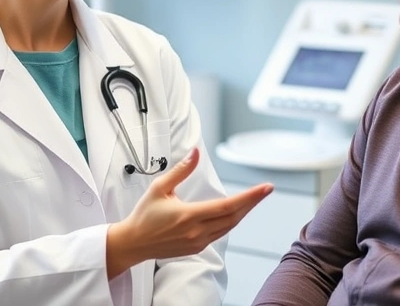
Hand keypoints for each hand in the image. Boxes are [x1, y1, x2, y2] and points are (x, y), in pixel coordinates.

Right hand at [106, 147, 272, 277]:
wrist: (133, 243)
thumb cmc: (144, 215)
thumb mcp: (159, 188)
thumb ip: (181, 170)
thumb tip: (195, 152)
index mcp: (188, 215)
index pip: (228, 206)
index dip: (250, 197)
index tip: (265, 188)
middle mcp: (197, 231)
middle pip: (234, 217)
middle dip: (252, 203)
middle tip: (266, 190)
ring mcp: (198, 241)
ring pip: (229, 226)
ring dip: (243, 212)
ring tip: (254, 199)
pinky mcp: (197, 247)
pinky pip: (221, 233)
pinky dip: (231, 221)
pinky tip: (235, 212)